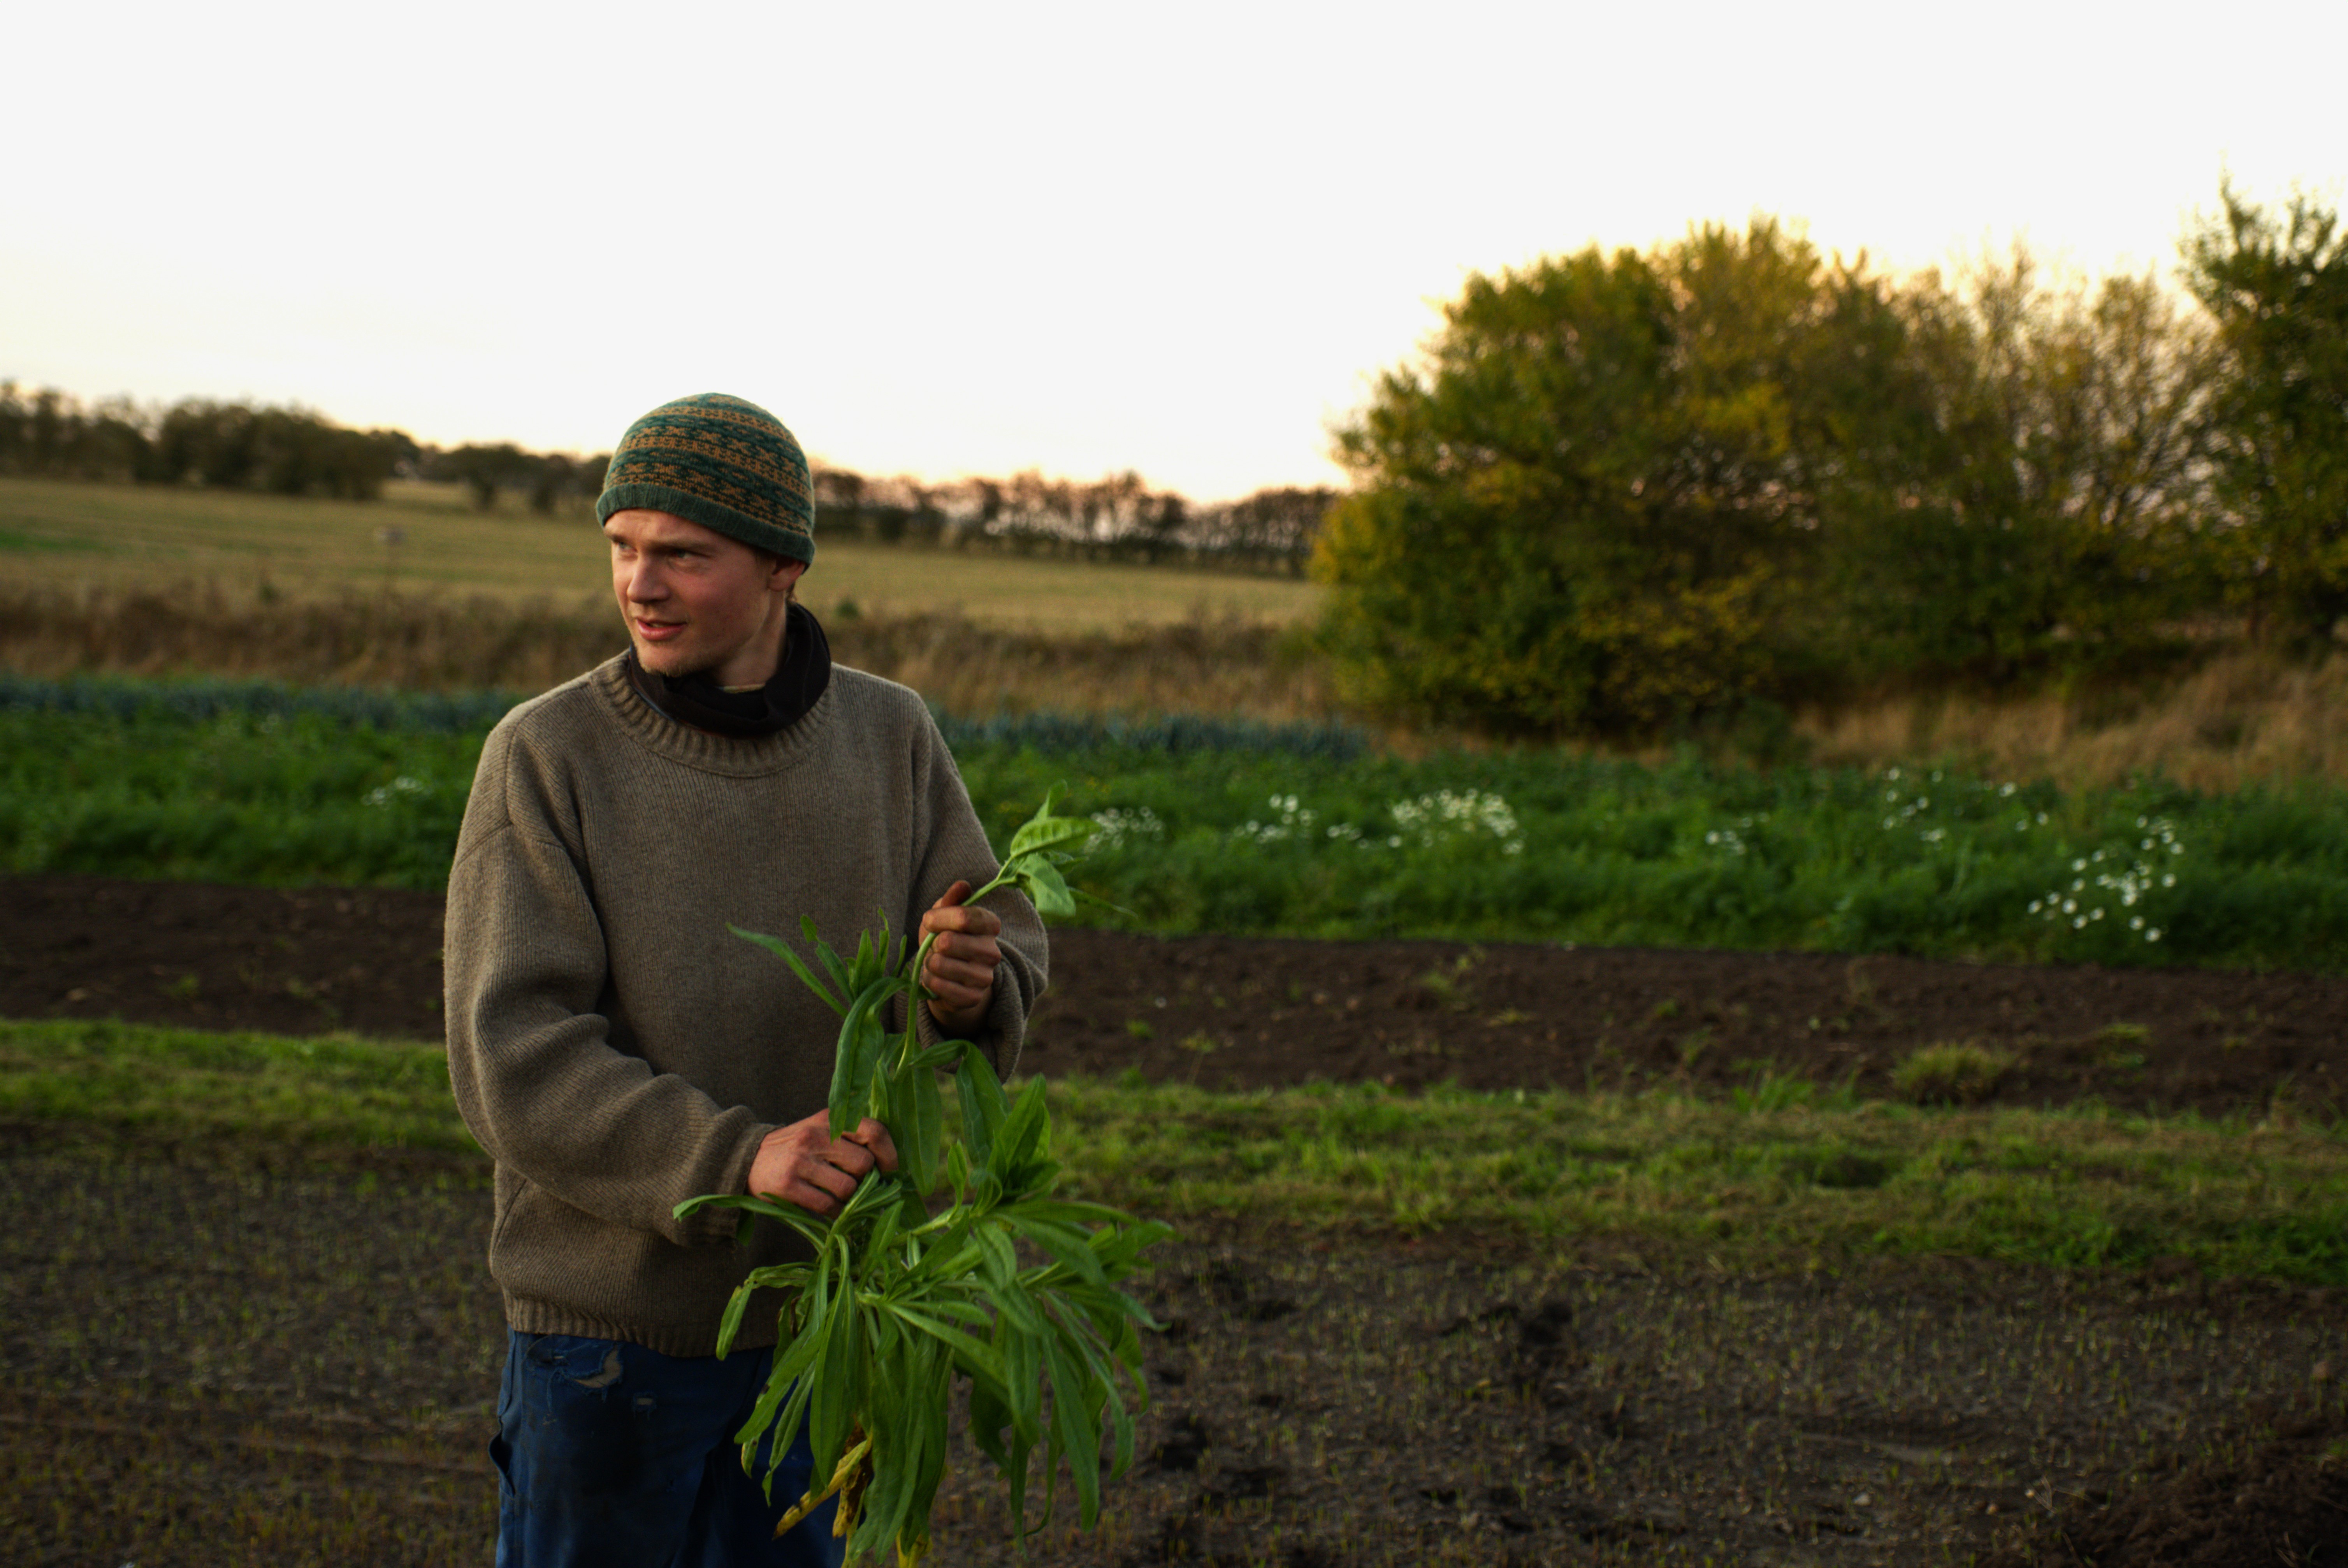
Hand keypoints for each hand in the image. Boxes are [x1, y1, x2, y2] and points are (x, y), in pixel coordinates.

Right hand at [748, 1110, 898, 1217]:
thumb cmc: (794, 1148)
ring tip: (840, 1197)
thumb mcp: (819, 1130)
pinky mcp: (789, 1186)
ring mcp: (801, 1161)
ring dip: (850, 1199)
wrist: (745, 1159)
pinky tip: (830, 1209)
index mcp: (829, 1120)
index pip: (873, 1131)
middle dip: (865, 1180)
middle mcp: (816, 1136)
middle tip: (858, 1185)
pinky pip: (827, 1206)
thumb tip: (886, 1165)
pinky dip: (834, 1212)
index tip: (889, 1169)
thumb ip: (849, 1139)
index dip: (889, 1153)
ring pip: (848, 1187)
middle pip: (863, 1164)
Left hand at [919, 880, 1001, 1035]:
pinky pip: (940, 987)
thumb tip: (962, 885)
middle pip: (949, 942)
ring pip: (941, 965)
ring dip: (929, 963)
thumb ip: (952, 899)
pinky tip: (935, 978)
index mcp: (990, 925)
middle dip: (932, 943)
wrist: (950, 977)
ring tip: (935, 963)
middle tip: (935, 947)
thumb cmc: (946, 938)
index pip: (964, 917)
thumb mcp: (945, 915)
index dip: (939, 918)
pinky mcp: (973, 998)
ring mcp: (985, 977)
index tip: (930, 921)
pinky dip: (930, 981)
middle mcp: (993, 952)